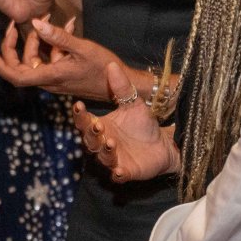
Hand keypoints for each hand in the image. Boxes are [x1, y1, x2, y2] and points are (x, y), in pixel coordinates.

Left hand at [0, 17, 126, 101]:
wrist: (121, 85)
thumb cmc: (104, 67)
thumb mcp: (83, 48)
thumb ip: (58, 37)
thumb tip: (36, 23)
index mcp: (51, 76)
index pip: (16, 76)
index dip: (0, 65)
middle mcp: (49, 81)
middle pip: (20, 67)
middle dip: (14, 46)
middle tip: (14, 25)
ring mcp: (55, 79)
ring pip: (34, 60)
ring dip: (37, 40)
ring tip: (51, 19)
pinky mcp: (62, 75)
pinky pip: (49, 59)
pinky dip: (52, 44)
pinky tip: (67, 27)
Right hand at [72, 61, 180, 182]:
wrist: (163, 143)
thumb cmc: (143, 124)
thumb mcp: (134, 103)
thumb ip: (122, 87)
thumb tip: (112, 65)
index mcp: (101, 126)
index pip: (85, 121)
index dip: (80, 115)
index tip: (78, 104)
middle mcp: (103, 143)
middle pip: (90, 140)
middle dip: (91, 133)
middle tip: (97, 124)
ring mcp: (114, 159)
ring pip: (102, 157)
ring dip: (105, 151)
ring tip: (111, 142)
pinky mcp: (126, 171)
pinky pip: (118, 175)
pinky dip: (117, 173)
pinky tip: (119, 170)